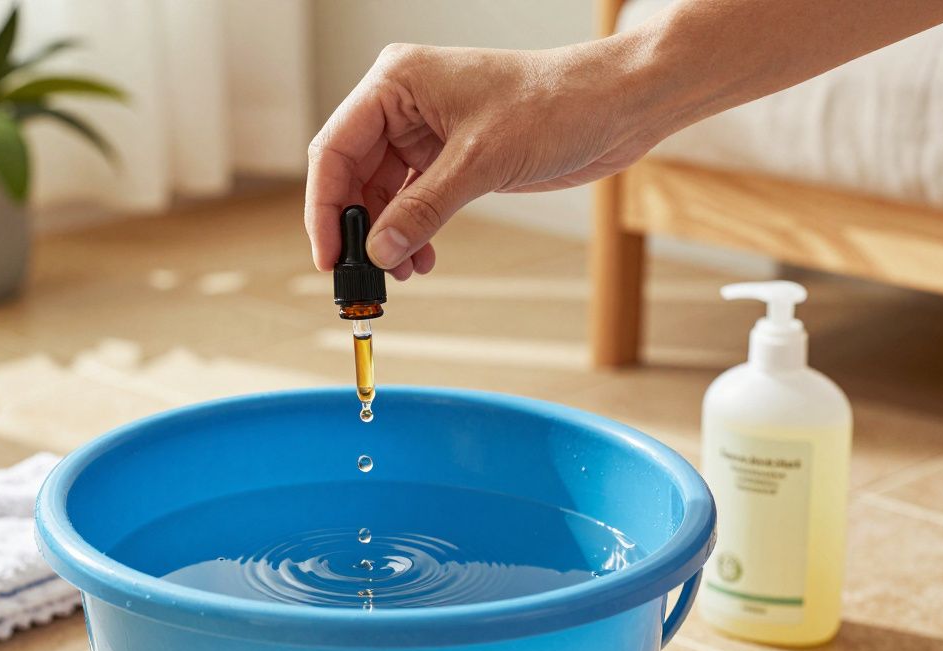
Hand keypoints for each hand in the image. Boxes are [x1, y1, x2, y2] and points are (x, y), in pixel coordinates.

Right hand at [305, 42, 660, 277]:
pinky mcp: (450, 157)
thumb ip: (423, 209)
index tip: (330, 256)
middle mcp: (403, 104)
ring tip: (401, 273)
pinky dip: (413, 233)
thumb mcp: (481, 161)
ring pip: (382, 194)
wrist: (616, 105)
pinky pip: (412, 201)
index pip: (335, 148)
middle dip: (358, 229)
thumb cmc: (556, 103)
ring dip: (388, 238)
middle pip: (352, 175)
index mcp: (397, 82)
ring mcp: (425, 131)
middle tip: (362, 276)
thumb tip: (380, 251)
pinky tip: (421, 259)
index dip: (325, 207)